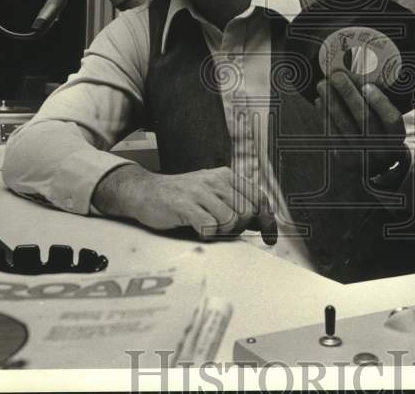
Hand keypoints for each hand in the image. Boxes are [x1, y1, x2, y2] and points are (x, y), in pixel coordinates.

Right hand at [102, 165, 258, 237]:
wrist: (144, 191)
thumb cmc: (180, 197)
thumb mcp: (211, 193)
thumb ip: (234, 203)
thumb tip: (260, 222)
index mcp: (226, 176)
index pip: (258, 197)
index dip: (268, 220)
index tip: (270, 238)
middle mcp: (216, 180)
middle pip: (247, 211)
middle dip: (241, 228)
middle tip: (225, 231)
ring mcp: (200, 192)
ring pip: (231, 220)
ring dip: (223, 232)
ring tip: (209, 228)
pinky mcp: (185, 205)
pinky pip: (209, 226)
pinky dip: (206, 234)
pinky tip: (197, 229)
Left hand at [315, 70, 407, 176]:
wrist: (376, 164)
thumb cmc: (382, 134)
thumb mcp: (388, 123)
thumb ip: (381, 104)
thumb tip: (360, 74)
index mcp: (397, 139)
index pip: (391, 120)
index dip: (379, 102)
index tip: (367, 85)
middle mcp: (382, 151)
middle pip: (364, 119)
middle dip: (349, 94)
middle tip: (337, 76)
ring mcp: (363, 158)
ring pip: (344, 126)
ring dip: (331, 102)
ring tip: (323, 85)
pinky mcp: (345, 160)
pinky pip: (332, 134)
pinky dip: (325, 116)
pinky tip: (320, 102)